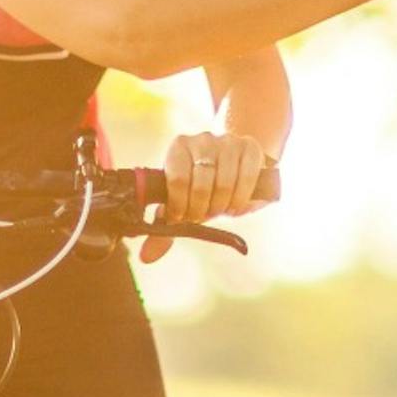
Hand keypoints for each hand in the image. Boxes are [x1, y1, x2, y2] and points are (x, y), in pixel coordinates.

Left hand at [143, 129, 275, 260]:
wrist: (236, 163)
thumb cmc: (204, 186)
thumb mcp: (183, 202)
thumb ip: (164, 228)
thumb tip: (146, 257)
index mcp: (178, 147)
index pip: (177, 180)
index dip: (179, 206)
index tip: (181, 217)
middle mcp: (202, 140)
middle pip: (201, 185)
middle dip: (201, 210)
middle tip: (201, 216)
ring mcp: (228, 141)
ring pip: (225, 184)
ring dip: (221, 206)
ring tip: (218, 209)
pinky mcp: (251, 147)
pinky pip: (247, 179)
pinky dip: (240, 199)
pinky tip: (235, 205)